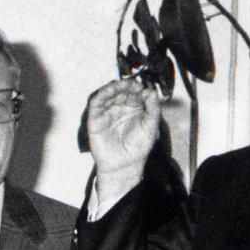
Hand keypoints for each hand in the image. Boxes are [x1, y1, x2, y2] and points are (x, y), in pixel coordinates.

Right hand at [85, 78, 162, 202]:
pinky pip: (96, 104)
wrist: (125, 164)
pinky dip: (101, 94)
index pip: (134, 93)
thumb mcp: (151, 125)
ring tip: (122, 85)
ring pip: (108, 95)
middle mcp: (120, 109)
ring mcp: (107, 113)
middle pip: (121, 91)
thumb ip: (153, 108)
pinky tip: (109, 90)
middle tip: (133, 85)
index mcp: (134, 110)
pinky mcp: (95, 119)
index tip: (143, 88)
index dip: (138, 88)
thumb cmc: (138, 148)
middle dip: (126, 86)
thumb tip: (152, 91)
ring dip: (114, 87)